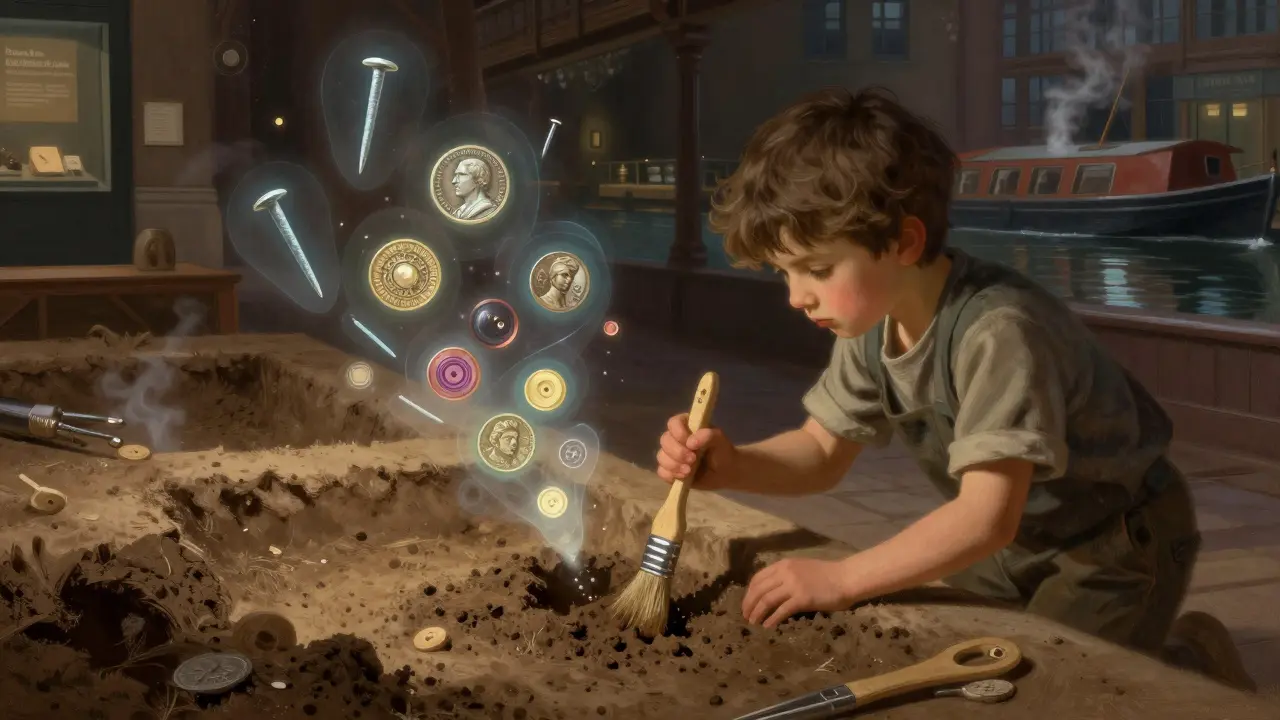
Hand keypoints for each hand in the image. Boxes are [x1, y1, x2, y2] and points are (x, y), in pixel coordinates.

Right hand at [654, 412, 736, 490]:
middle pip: (664, 441)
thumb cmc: (722, 452)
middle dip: (677, 452)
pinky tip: (683, 477)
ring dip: (674, 465)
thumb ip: (708, 436)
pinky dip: (670, 475)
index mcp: (687, 425)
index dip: (678, 433)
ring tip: (689, 471)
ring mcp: (672, 454)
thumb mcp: (720, 440)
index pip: (673, 423)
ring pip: (661, 456)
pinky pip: (662, 471)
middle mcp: (676, 438)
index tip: (690, 444)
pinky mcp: (671, 470)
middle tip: (693, 460)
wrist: (725, 472)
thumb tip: (690, 443)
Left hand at [742, 558, 856, 627]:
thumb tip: (771, 593)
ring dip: (757, 613)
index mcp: (783, 564)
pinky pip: (781, 611)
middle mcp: (785, 572)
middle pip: (759, 590)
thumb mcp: (801, 569)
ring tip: (754, 623)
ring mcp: (793, 585)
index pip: (758, 578)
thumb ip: (785, 577)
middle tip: (746, 617)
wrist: (845, 578)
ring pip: (766, 600)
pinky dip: (772, 619)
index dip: (749, 593)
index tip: (747, 604)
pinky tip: (768, 626)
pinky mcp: (802, 598)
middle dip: (749, 605)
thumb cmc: (826, 575)